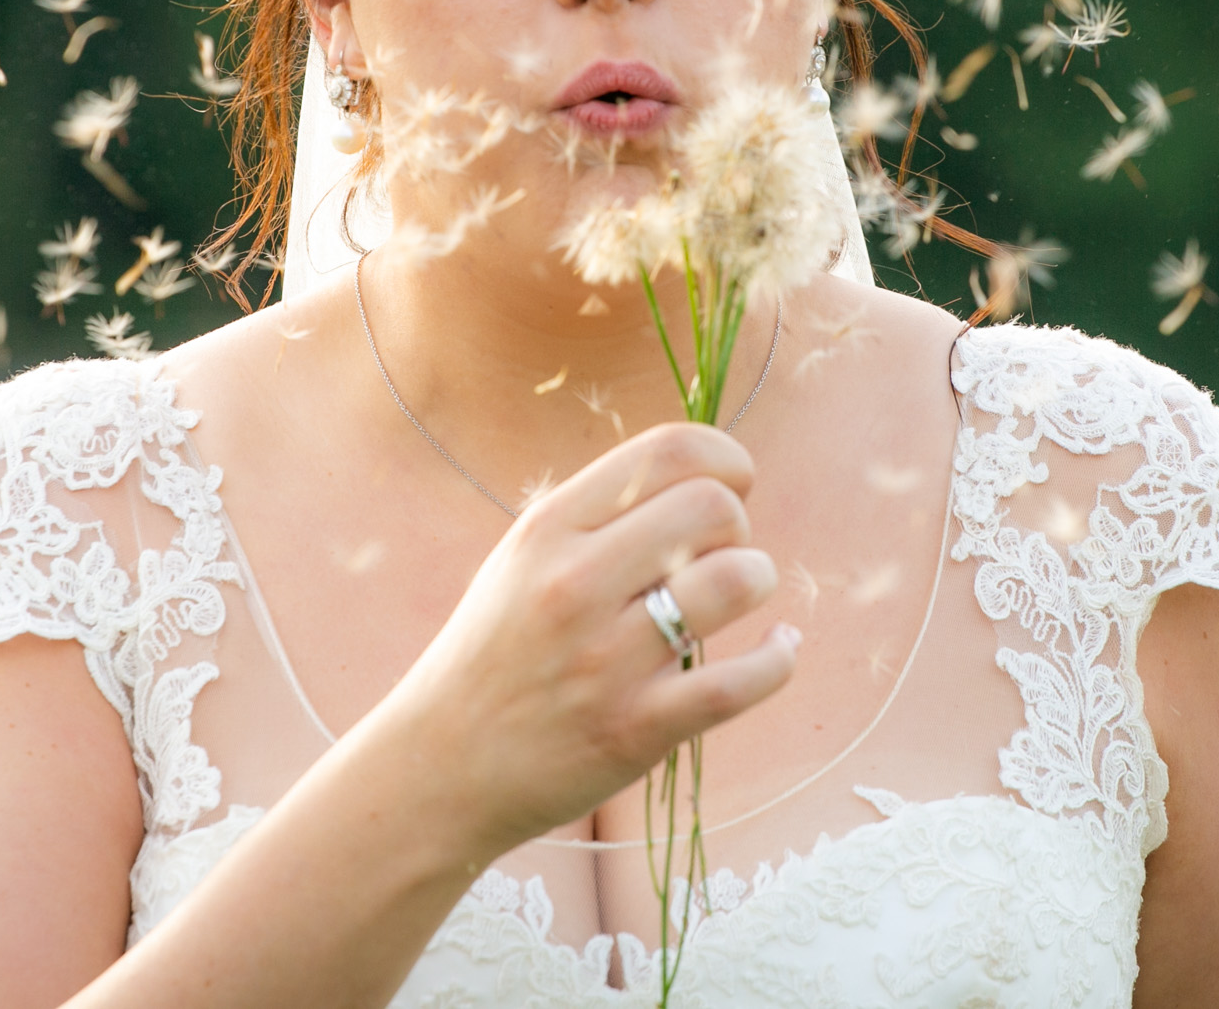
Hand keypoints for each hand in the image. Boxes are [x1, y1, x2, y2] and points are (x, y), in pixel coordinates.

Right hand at [369, 420, 800, 859]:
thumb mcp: (522, 561)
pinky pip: (740, 681)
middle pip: (712, 508)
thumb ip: (600, 517)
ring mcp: (605, 660)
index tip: (735, 484)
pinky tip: (779, 649)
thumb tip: (705, 478)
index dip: (726, 457)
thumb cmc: (497, 654)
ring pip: (735, 581)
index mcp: (547, 529)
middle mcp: (573, 583)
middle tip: (723, 555)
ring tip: (741, 595)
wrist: (439, 768)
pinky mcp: (635, 730)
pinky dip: (778, 658)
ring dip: (758, 580)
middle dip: (740, 525)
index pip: (667, 450)